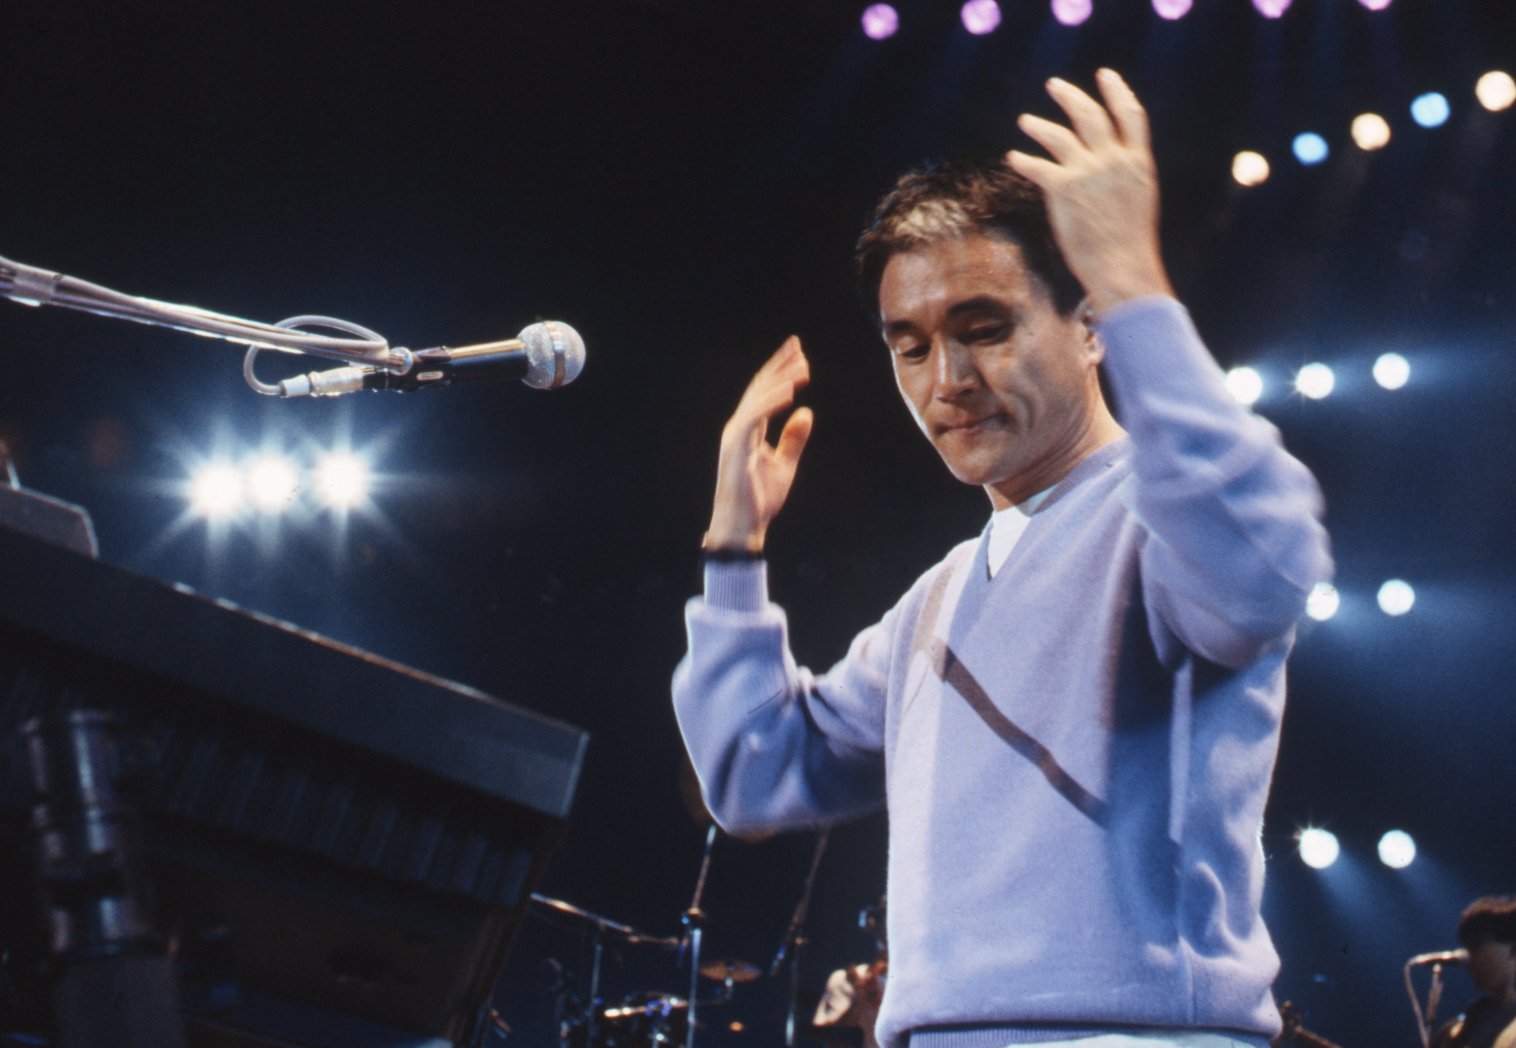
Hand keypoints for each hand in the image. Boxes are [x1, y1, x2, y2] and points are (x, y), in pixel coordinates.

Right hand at [705, 335, 813, 552]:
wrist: (742, 527)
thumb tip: (806, 413)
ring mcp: (735, 437)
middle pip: (759, 389)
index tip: (798, 353)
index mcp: (748, 430)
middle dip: (779, 367)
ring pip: (757, 399)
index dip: (780, 371)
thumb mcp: (784, 465)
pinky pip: (754, 418)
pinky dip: (771, 403)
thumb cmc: (759, 501)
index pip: (764, 393)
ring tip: (802, 367)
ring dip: (780, 381)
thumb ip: (793, 439)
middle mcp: (739, 428)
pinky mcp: (736, 448)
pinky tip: (790, 393)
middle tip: (799, 348)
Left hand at [1007, 68, 1174, 311]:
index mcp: (1139, 163)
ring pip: (1059, 135)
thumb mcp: (1139, 202)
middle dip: (1070, 97)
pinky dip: (1023, 160)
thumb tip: (1110, 169)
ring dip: (1039, 126)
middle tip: (1054, 85)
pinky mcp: (1064, 189)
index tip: (1106, 76)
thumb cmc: (1129, 246)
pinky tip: (1013, 158)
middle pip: (1090, 115)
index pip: (1131, 115)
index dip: (1117, 92)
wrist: (1122, 268)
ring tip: (1024, 121)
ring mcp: (1088, 172)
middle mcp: (1114, 161)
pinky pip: (1037, 166)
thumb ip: (1125, 178)